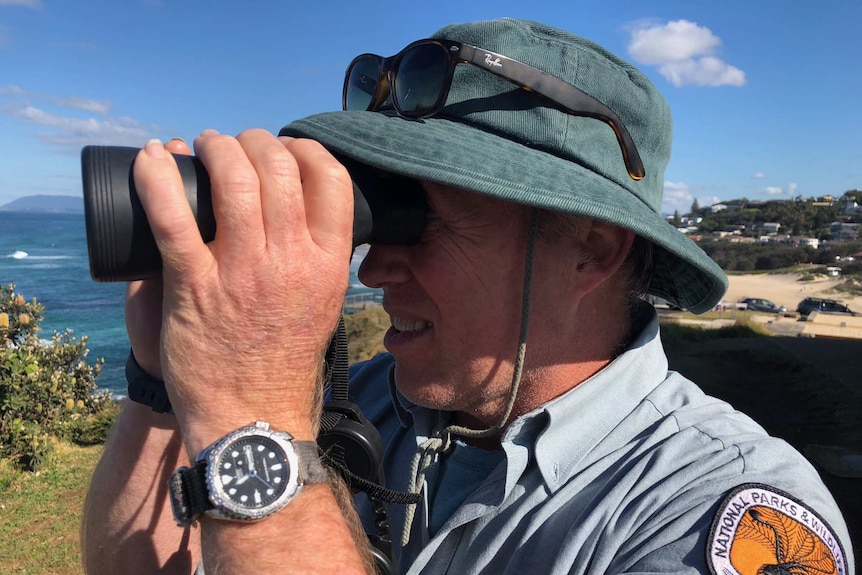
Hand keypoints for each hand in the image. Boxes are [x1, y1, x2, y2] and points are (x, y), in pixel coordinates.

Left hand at [132, 129, 353, 453]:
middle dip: (254, 140)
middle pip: (278, 167)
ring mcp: (242, 272)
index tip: (285, 148)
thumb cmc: (285, 360)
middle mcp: (290, 261)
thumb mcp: (323, 302)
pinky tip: (151, 158)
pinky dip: (156, 179)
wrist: (254, 416)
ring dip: (214, 148)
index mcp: (327, 263)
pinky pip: (172, 217)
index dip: (304, 148)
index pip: (331, 178)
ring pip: (232, 179)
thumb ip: (317, 254)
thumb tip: (298, 208)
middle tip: (236, 144)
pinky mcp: (194, 286)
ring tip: (204, 146)